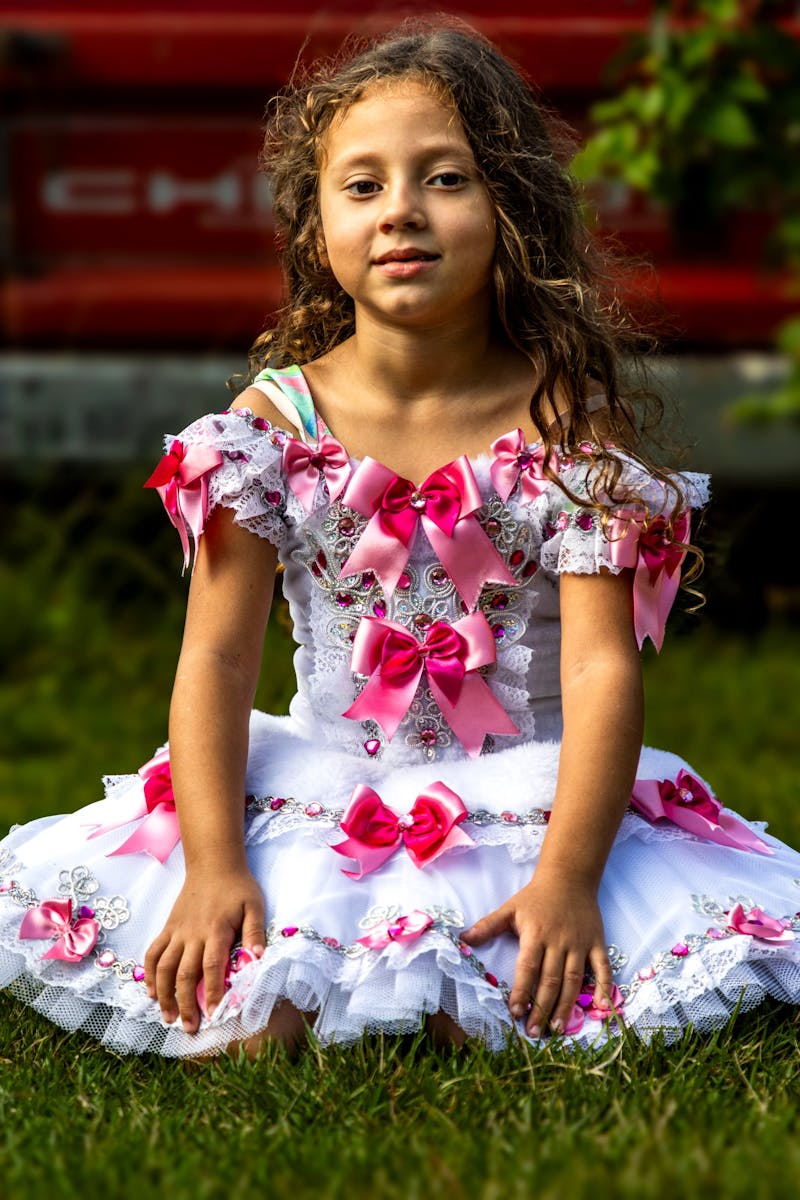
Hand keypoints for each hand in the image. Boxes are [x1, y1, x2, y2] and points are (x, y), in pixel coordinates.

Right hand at [144, 866, 265, 1033]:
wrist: (213, 864)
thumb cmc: (238, 887)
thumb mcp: (254, 906)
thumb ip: (255, 932)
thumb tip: (258, 957)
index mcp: (216, 930)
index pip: (212, 966)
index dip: (212, 992)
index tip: (213, 1014)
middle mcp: (193, 933)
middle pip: (184, 973)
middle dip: (185, 1003)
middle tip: (189, 1028)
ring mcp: (177, 931)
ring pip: (164, 967)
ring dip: (164, 994)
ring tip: (167, 1018)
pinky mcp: (168, 928)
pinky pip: (153, 952)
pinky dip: (150, 973)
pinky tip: (151, 991)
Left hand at [462, 868, 612, 1037]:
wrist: (569, 877)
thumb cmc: (536, 896)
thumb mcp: (510, 908)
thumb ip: (488, 925)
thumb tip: (463, 939)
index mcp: (536, 934)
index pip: (528, 967)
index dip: (521, 991)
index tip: (515, 1013)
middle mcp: (559, 941)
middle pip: (550, 980)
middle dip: (542, 1008)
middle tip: (535, 1033)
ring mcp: (580, 944)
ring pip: (574, 979)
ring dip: (566, 1005)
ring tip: (557, 1028)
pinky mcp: (597, 943)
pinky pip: (603, 968)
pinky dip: (604, 988)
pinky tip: (601, 1008)